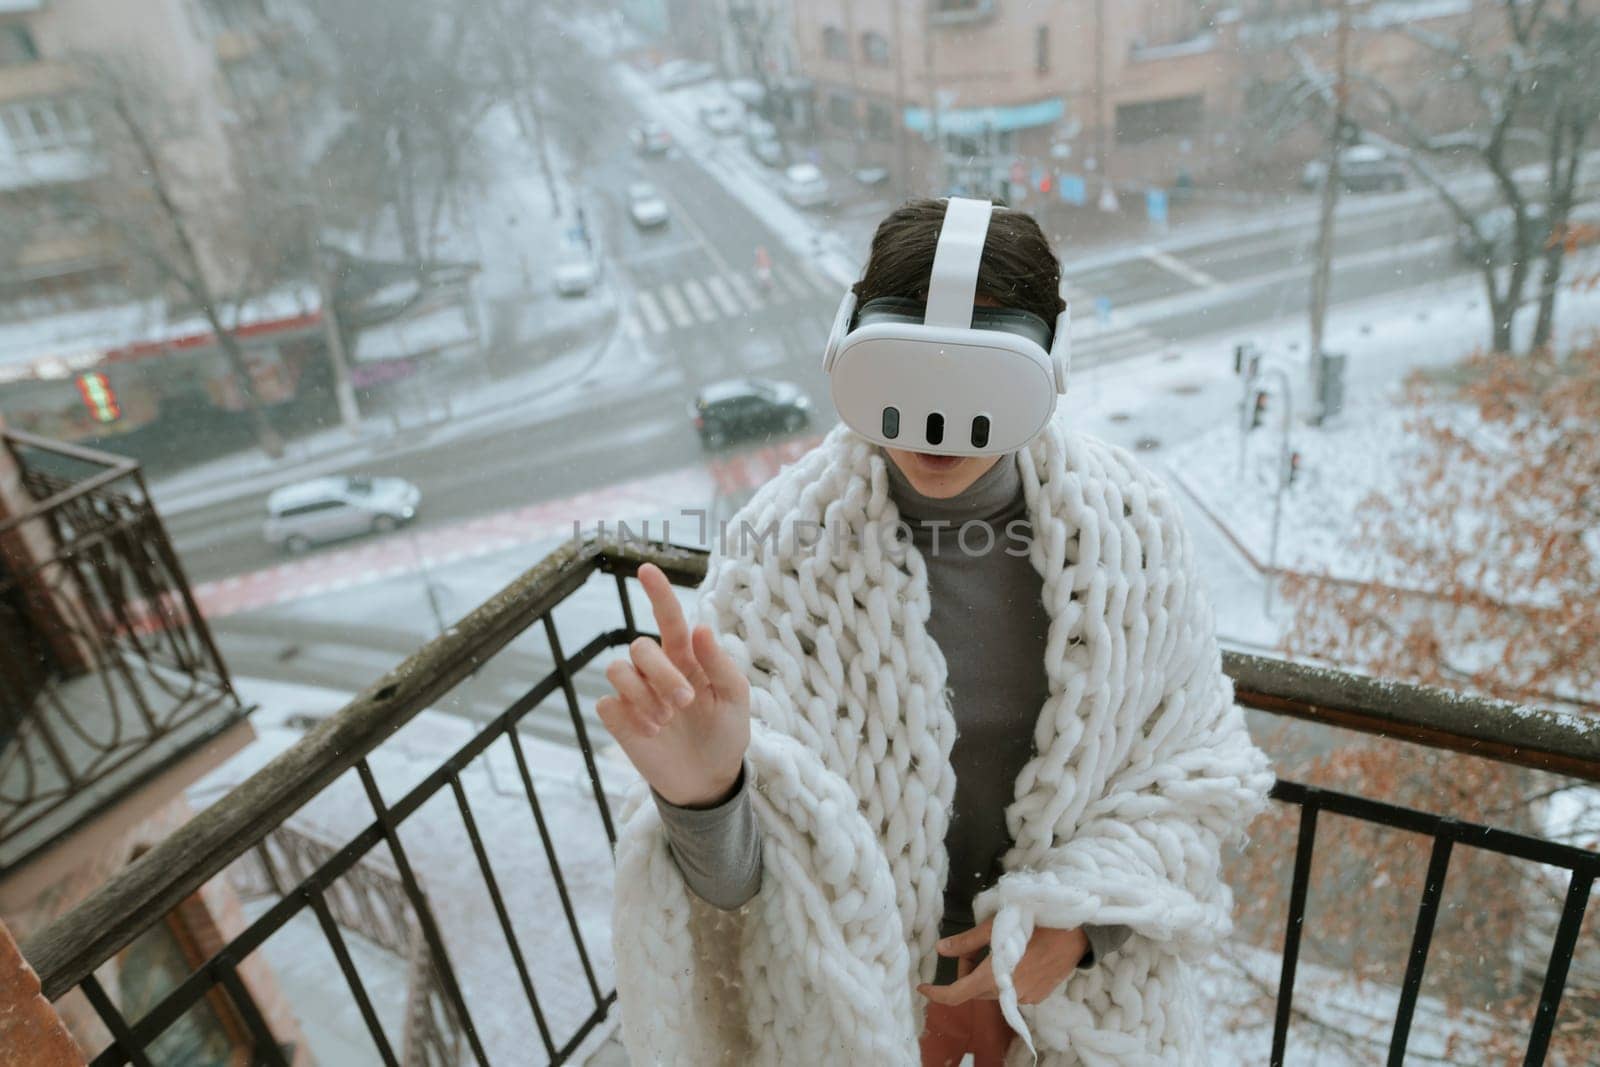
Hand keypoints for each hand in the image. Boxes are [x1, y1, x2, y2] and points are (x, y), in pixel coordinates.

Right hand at [596, 563, 751, 807]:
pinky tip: (650, 734)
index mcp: (686, 658)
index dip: (658, 592)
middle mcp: (656, 670)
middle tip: (684, 704)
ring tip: (665, 721)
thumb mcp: (735, 699)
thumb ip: (719, 663)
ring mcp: (634, 693)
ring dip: (643, 695)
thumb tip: (700, 627)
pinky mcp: (618, 718)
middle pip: (640, 647)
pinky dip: (629, 716)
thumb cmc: (726, 734)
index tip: (646, 569)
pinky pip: (607, 702)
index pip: (668, 618)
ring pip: (617, 669)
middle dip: (662, 674)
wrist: (708, 780)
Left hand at [917, 919, 1087, 1006]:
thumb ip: (967, 941)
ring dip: (986, 974)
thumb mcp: (997, 926)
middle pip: (975, 989)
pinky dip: (1005, 977)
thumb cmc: (1036, 922)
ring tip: (997, 946)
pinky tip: (1016, 955)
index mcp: (994, 976)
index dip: (937, 993)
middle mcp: (1009, 992)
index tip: (923, 988)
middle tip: (973, 945)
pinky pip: (1012, 990)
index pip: (958, 994)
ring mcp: (1026, 997)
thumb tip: (940, 949)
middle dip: (967, 970)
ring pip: (993, 990)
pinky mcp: (1039, 996)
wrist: (1078, 931)